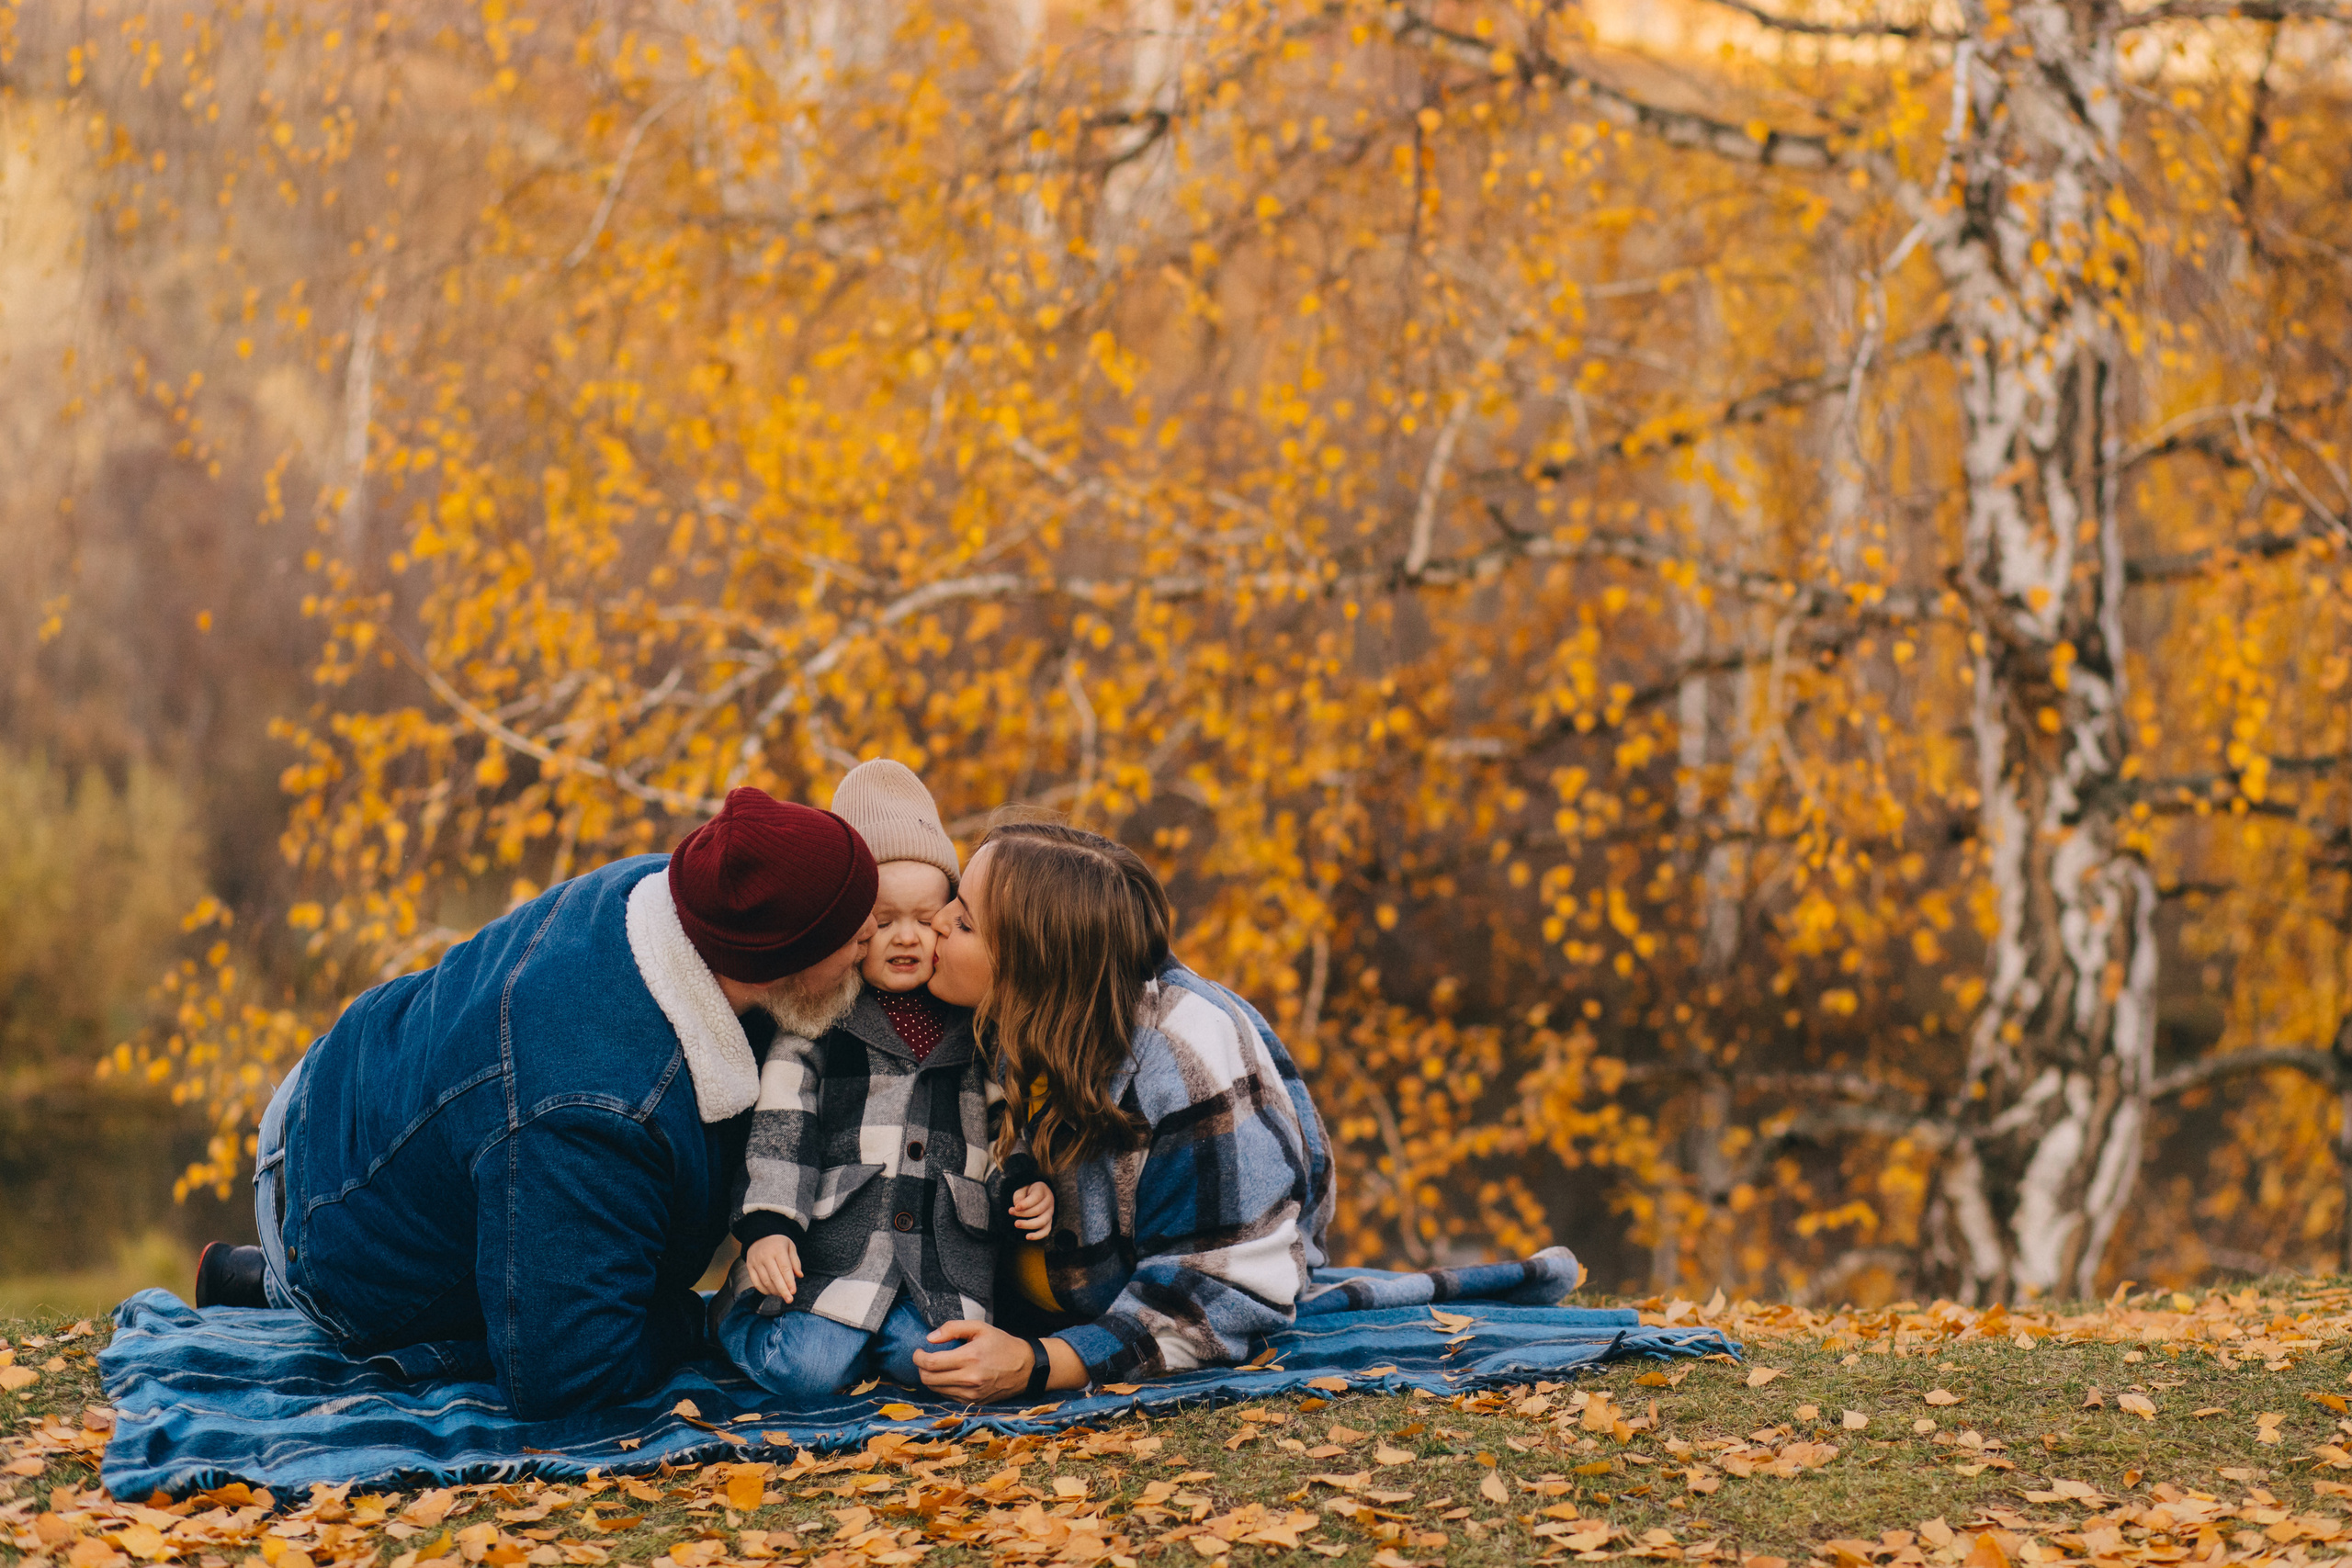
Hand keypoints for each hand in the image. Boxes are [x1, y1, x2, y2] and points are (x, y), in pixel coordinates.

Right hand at [744, 1234, 801, 1302]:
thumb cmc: (778, 1243)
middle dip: (782, 1290)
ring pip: (765, 1281)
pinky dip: (764, 1290)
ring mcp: (756, 1262)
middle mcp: (765, 1256)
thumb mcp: (790, 1246)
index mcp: (777, 1249)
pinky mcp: (749, 1267)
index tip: (793, 1292)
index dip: (789, 1281)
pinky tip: (771, 1293)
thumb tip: (799, 1276)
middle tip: (789, 1300)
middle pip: (774, 1277)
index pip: (784, 1268)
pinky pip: (756, 1282)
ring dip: (774, 1291)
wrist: (760, 1235)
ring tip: (782, 1295)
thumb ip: (795, 1261)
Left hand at [914, 1320, 1053, 1402]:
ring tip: (936, 1366)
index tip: (918, 1351)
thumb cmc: (1002, 1344)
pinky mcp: (973, 1402)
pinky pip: (947, 1396)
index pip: (931, 1363)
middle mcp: (969, 1379)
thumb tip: (930, 1338)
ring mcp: (971, 1394)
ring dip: (930, 1378)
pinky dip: (942, 1386)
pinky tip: (948, 1376)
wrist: (1026, 1368)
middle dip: (921, 1368)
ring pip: (936, 1390)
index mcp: (970, 1358)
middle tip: (924, 1358)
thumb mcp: (980, 1328)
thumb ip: (953, 1328)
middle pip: (929, 1379)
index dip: (918, 1357)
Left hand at [1009, 1181, 1054, 1239]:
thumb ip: (1019, 1196)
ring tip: (1016, 1224)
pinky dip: (1037, 1235)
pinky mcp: (1049, 1222)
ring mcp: (1050, 1213)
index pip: (1036, 1197)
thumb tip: (1017, 1206)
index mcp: (1042, 1190)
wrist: (1035, 1195)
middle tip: (1011, 1212)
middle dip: (1023, 1213)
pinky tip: (1027, 1237)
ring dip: (1028, 1224)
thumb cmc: (1026, 1193)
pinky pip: (1046, 1231)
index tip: (1015, 1207)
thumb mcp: (1021, 1189)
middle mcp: (1049, 1201)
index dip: (1026, 1203)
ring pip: (1042, 1221)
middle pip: (1038, 1210)